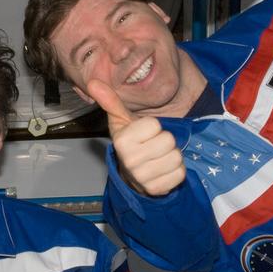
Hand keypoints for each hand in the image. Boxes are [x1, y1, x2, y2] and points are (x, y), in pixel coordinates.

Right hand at [87, 79, 185, 196]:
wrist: (131, 176)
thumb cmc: (129, 142)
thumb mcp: (120, 121)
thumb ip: (110, 101)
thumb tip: (92, 81)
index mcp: (122, 141)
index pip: (154, 124)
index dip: (152, 127)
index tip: (143, 134)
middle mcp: (131, 161)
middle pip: (168, 140)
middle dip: (164, 141)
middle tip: (152, 147)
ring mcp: (144, 178)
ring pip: (176, 157)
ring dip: (171, 156)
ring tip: (157, 158)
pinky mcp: (157, 190)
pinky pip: (180, 173)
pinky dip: (175, 171)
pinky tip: (162, 171)